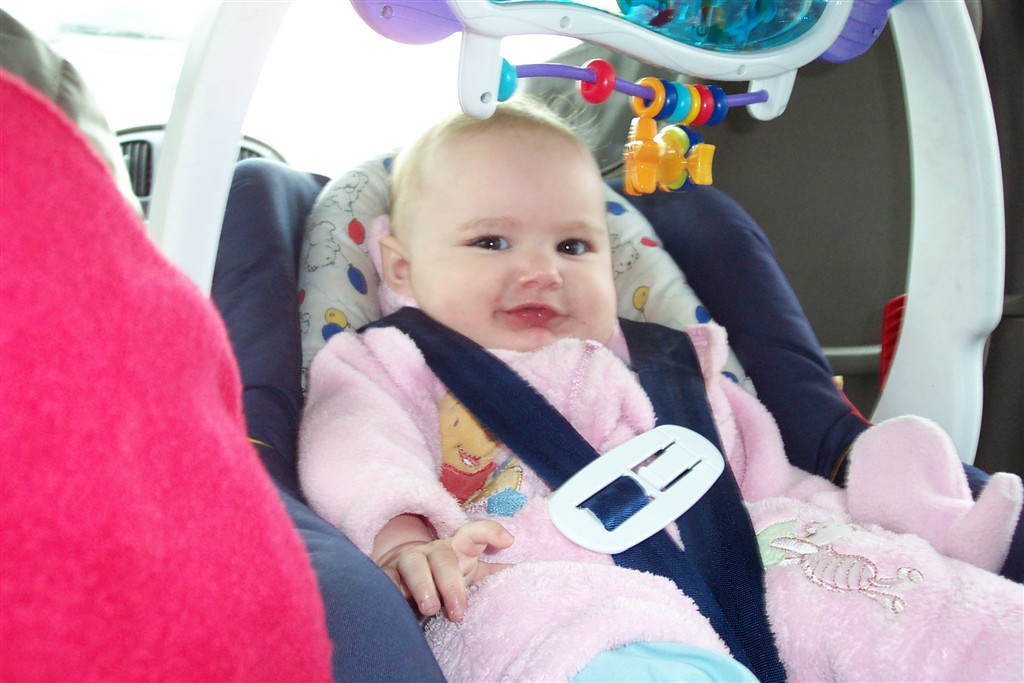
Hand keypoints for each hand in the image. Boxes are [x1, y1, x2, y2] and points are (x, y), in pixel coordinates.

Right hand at [376, 519, 513, 621]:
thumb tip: (523, 572)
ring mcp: (405, 561)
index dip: (489, 533)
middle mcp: (431, 551)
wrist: (399, 575)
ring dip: (422, 586)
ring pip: (413, 566)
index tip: (508, 542)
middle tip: (459, 611)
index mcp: (455, 548)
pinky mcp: (384, 576)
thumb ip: (492, 572)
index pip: (473, 534)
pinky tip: (398, 609)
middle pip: (443, 558)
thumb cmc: (441, 574)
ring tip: (430, 608)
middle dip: (451, 583)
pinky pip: (386, 582)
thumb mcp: (467, 571)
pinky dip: (392, 594)